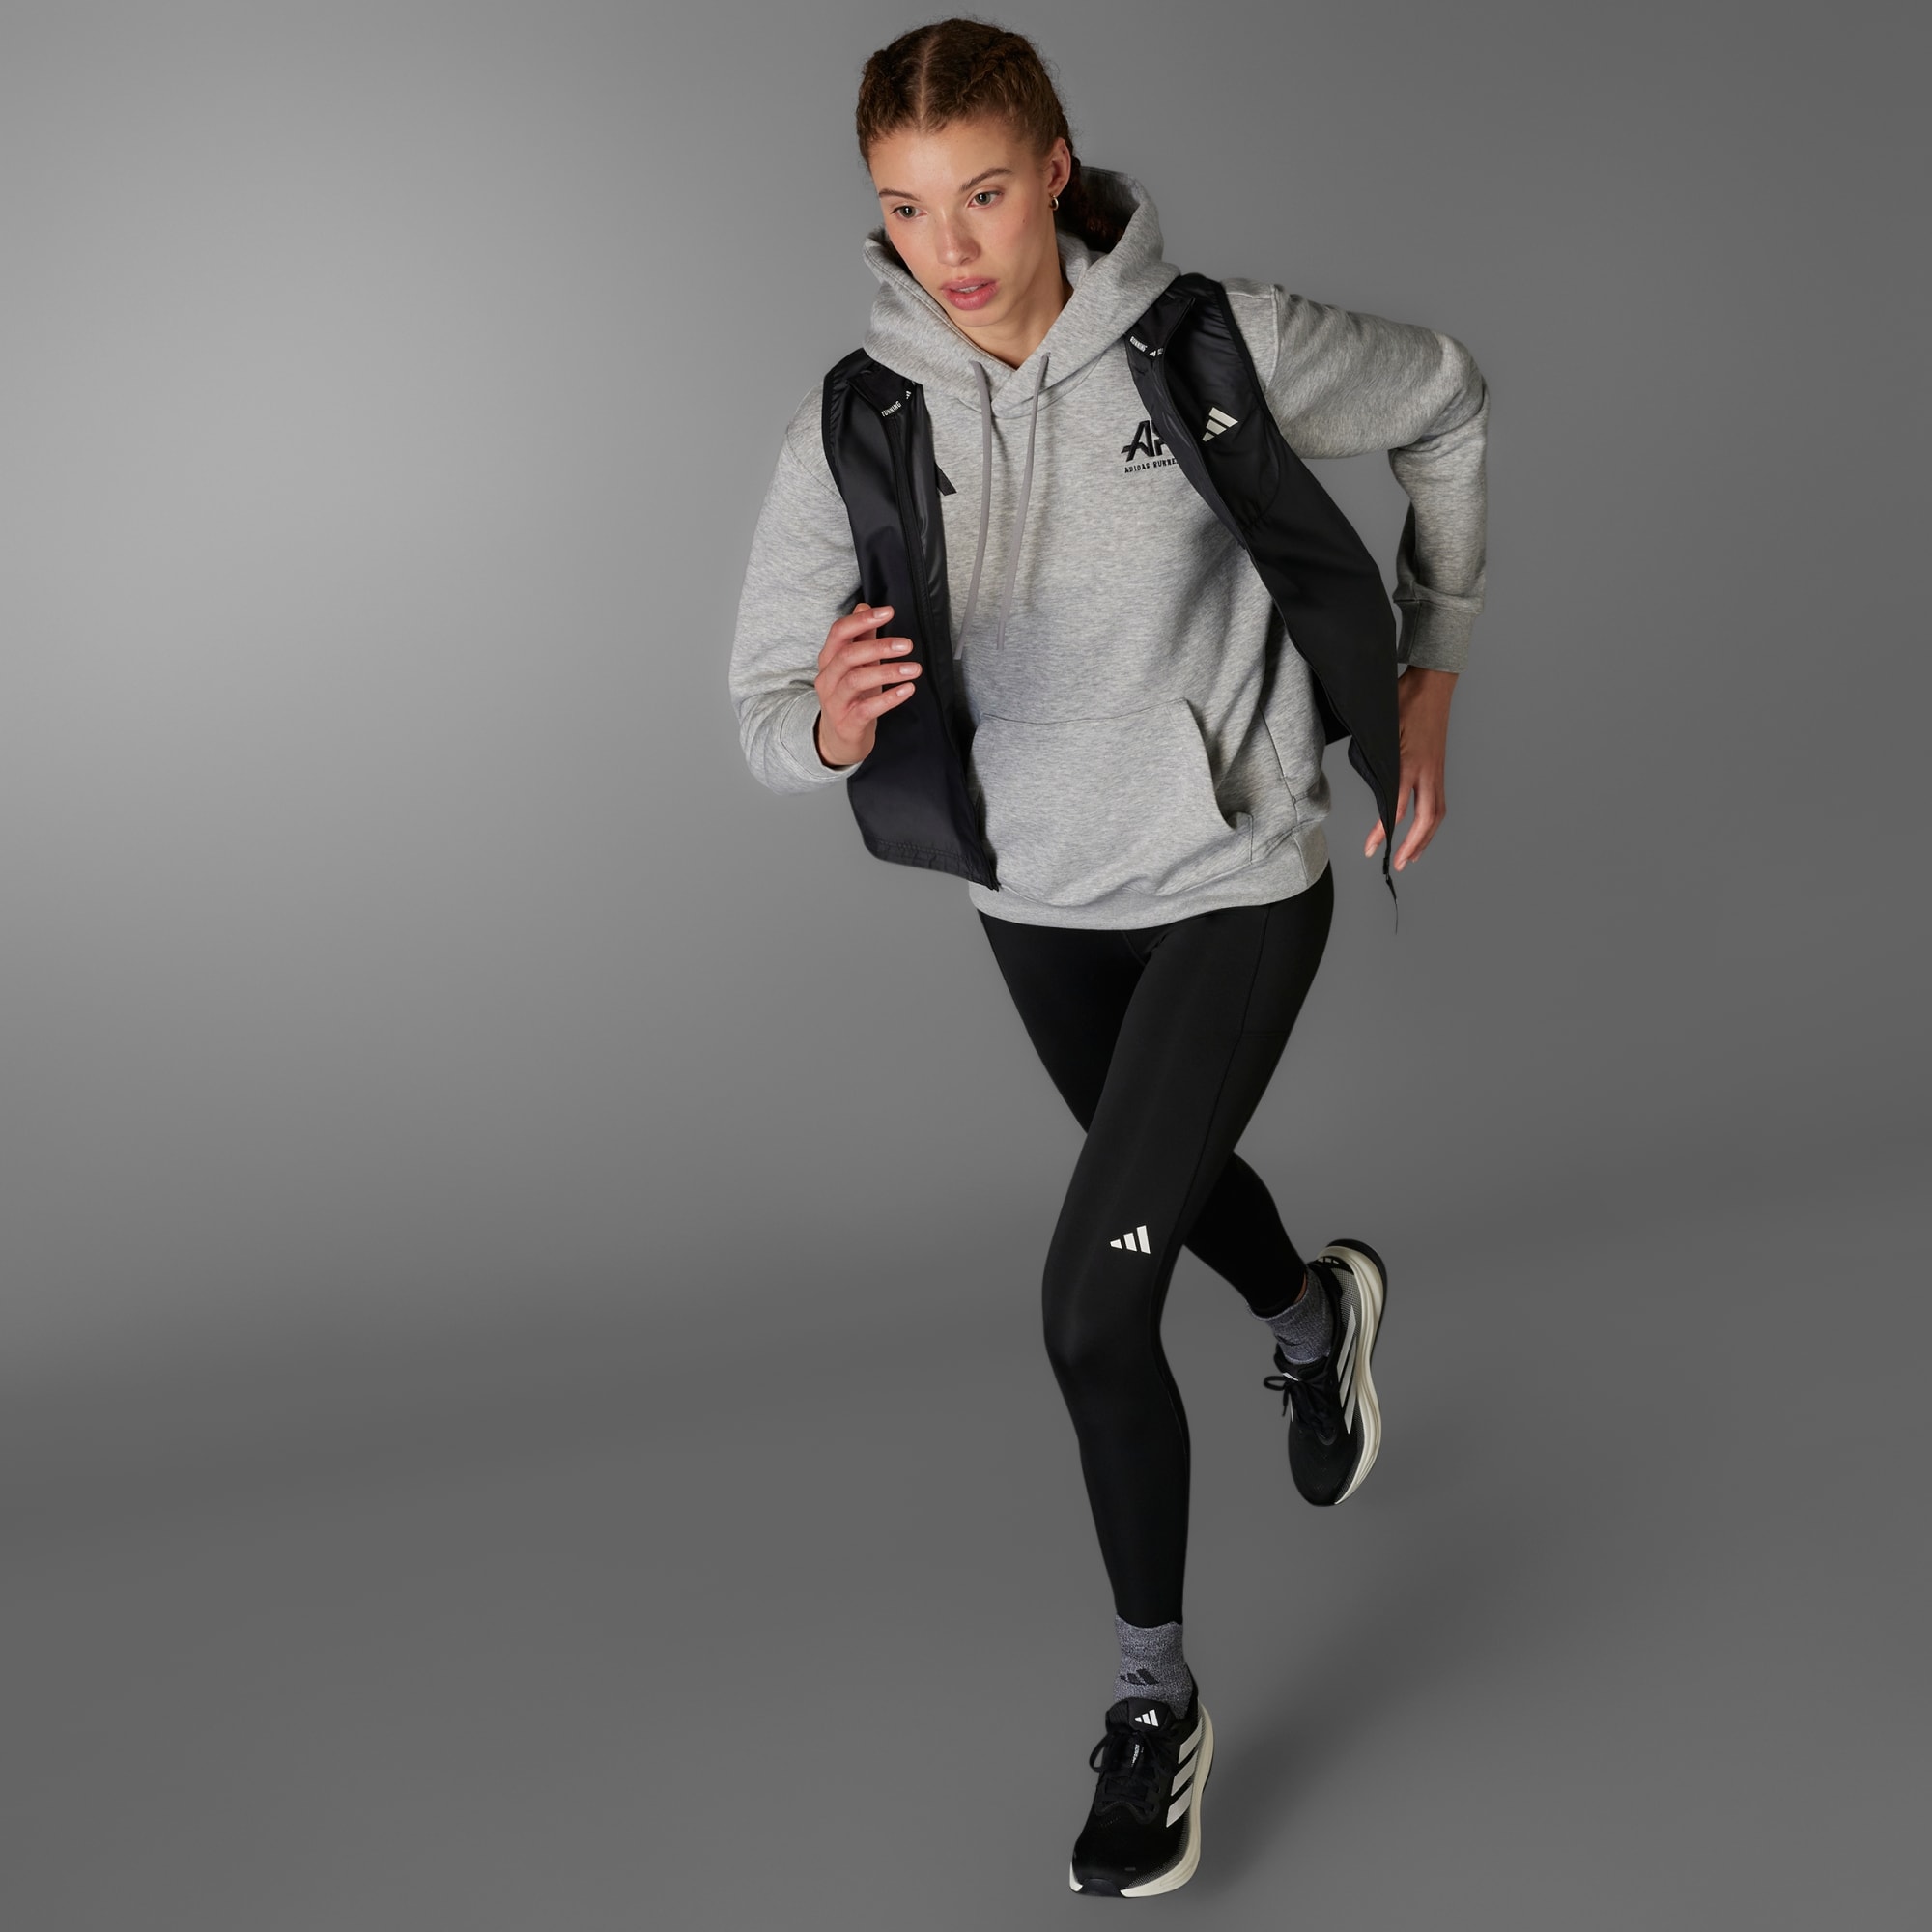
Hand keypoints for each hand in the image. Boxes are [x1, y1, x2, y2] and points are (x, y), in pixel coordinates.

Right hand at [813, 602, 921, 768]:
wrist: (838, 740)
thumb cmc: (851, 697)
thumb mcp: (856, 665)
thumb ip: (861, 637)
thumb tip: (864, 606)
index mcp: (828, 660)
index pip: (839, 632)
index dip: (862, 620)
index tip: (889, 611)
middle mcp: (827, 678)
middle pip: (848, 655)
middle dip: (879, 646)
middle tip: (908, 644)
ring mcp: (835, 702)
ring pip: (857, 680)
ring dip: (888, 671)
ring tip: (914, 669)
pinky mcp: (848, 722)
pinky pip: (868, 708)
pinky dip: (890, 698)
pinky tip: (908, 689)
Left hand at [1364, 667, 1454, 870]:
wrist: (1432, 684)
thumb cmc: (1403, 699)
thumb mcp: (1381, 726)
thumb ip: (1375, 756)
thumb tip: (1366, 780)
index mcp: (1409, 762)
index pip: (1396, 807)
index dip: (1383, 831)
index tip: (1372, 848)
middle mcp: (1427, 771)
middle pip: (1425, 820)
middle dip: (1412, 845)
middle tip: (1398, 863)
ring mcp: (1436, 770)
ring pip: (1437, 814)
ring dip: (1425, 838)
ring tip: (1412, 856)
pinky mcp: (1439, 768)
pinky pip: (1439, 802)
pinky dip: (1432, 822)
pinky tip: (1424, 831)